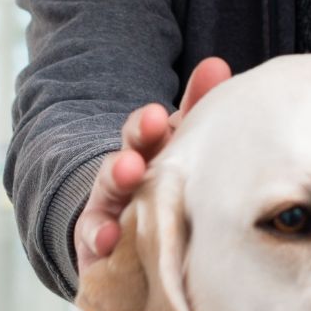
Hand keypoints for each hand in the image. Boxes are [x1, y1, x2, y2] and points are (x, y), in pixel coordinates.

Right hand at [74, 58, 231, 272]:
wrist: (124, 246)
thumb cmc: (164, 193)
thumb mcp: (180, 152)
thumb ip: (196, 112)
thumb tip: (217, 65)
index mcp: (151, 151)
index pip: (149, 130)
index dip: (151, 122)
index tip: (160, 114)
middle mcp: (127, 175)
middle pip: (129, 150)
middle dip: (139, 136)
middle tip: (152, 123)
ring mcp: (108, 207)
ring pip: (109, 188)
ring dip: (118, 175)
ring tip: (130, 170)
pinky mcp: (96, 243)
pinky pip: (94, 237)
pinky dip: (99, 235)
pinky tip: (108, 237)